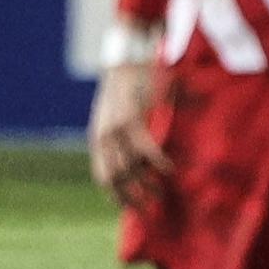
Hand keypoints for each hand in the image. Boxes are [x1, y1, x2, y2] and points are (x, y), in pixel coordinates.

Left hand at [87, 60, 170, 208]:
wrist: (128, 55)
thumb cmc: (130, 82)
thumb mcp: (123, 111)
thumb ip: (132, 132)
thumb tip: (149, 151)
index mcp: (99, 137)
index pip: (102, 176)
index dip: (115, 195)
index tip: (129, 208)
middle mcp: (103, 137)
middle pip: (113, 179)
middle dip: (130, 199)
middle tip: (147, 212)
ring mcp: (116, 130)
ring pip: (129, 169)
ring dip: (145, 186)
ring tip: (160, 196)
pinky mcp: (131, 120)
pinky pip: (147, 150)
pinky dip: (158, 163)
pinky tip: (170, 171)